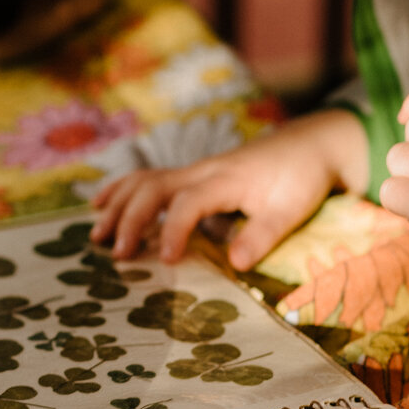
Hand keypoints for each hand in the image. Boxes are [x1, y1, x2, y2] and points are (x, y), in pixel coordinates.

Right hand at [90, 108, 367, 266]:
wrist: (311, 144)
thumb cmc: (302, 178)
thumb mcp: (291, 210)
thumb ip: (262, 235)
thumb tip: (236, 264)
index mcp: (225, 180)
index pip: (187, 202)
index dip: (173, 231)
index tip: (166, 261)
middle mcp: (203, 170)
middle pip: (153, 187)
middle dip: (130, 218)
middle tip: (117, 253)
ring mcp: (195, 169)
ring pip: (145, 179)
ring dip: (118, 204)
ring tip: (97, 235)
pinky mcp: (193, 174)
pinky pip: (149, 177)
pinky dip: (122, 190)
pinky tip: (101, 204)